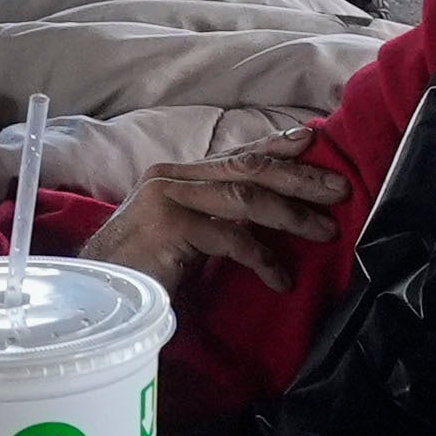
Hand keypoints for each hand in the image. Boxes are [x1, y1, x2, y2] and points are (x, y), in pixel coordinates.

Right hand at [87, 145, 353, 292]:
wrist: (96, 294)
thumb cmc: (140, 269)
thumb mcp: (184, 234)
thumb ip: (215, 216)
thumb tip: (268, 213)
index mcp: (175, 175)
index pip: (235, 155)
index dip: (276, 147)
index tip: (313, 141)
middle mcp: (171, 177)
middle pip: (248, 170)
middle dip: (298, 178)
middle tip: (339, 191)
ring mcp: (169, 199)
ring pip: (245, 199)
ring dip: (291, 215)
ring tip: (325, 230)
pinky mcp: (171, 227)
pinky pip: (231, 239)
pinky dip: (263, 259)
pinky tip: (281, 279)